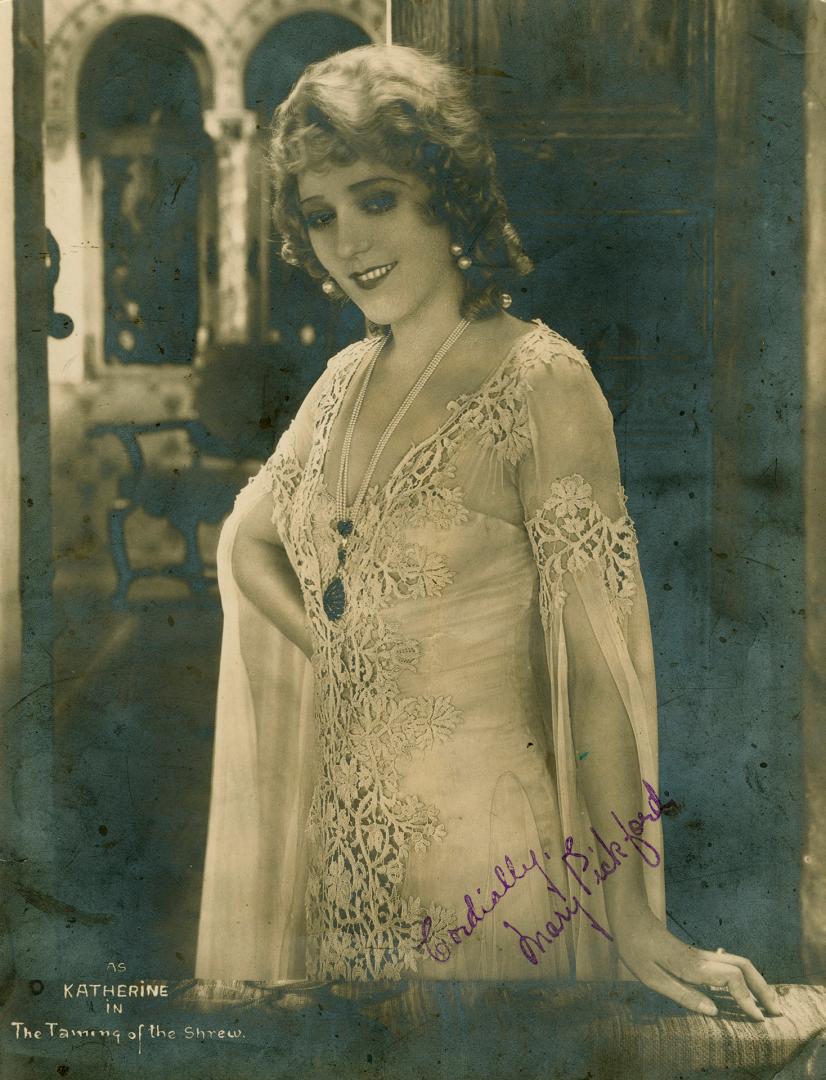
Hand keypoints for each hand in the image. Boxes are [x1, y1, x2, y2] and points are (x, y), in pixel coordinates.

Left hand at [612, 907, 784, 1020]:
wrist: (629, 916)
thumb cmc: (634, 946)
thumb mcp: (651, 977)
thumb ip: (682, 994)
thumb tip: (714, 1011)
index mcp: (692, 965)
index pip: (732, 978)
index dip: (748, 998)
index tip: (758, 1018)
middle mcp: (702, 958)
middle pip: (744, 967)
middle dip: (763, 988)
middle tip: (775, 1011)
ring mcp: (700, 954)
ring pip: (738, 962)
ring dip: (756, 981)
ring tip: (764, 1003)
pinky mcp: (696, 954)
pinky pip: (727, 963)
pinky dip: (743, 976)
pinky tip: (742, 988)